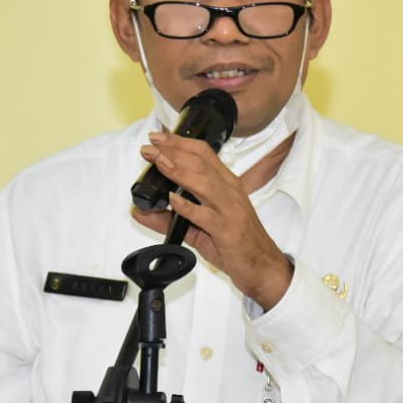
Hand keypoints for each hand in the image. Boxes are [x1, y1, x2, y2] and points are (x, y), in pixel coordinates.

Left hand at [133, 131, 293, 309]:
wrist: (262, 265)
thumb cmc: (235, 242)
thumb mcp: (200, 227)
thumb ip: (170, 218)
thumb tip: (141, 212)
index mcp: (226, 184)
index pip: (203, 153)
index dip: (179, 142)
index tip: (158, 137)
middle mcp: (229, 191)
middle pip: (201, 162)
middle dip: (173, 151)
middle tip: (150, 147)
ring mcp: (229, 209)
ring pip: (204, 182)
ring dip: (179, 171)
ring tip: (160, 163)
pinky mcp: (228, 229)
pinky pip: (206, 215)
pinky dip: (188, 206)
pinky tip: (172, 200)